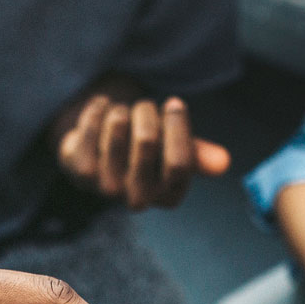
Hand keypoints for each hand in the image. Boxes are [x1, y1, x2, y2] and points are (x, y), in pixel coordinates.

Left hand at [57, 94, 229, 208]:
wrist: (97, 154)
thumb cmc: (144, 150)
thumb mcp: (174, 149)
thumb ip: (198, 154)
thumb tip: (223, 163)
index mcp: (168, 196)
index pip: (180, 163)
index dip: (177, 126)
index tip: (174, 103)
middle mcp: (139, 199)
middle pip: (147, 140)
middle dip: (146, 111)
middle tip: (142, 108)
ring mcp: (107, 188)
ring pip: (118, 127)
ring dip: (121, 110)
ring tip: (121, 114)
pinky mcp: (80, 172)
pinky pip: (92, 124)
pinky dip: (99, 108)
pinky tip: (102, 110)